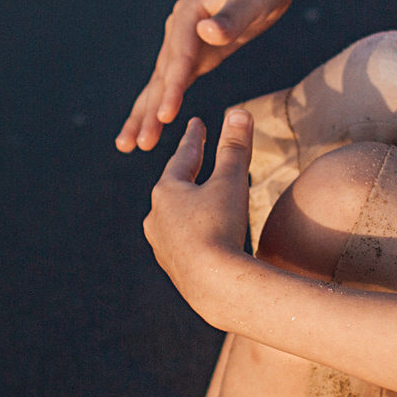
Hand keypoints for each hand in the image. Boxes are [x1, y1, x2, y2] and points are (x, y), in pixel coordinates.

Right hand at [116, 0, 303, 150]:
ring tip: (129, 144)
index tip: (165, 117)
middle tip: (135, 144)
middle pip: (161, 75)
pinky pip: (177, 81)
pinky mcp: (199, 52)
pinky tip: (152, 124)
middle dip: (148, 111)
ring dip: (146, 113)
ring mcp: (186, 40)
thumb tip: (207, 32)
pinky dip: (164, 103)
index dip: (172, 88)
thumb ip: (231, 18)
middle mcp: (180, 27)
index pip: (178, 58)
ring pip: (162, 83)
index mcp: (189, 13)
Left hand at [142, 110, 255, 310]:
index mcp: (166, 192)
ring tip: (193, 200)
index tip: (197, 123)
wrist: (214, 286)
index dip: (194, 139)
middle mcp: (156, 218)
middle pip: (174, 187)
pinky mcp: (173, 270)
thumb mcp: (230, 182)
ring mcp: (161, 246)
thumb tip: (240, 111)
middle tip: (192, 158)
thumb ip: (234, 147)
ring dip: (186, 206)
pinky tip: (197, 240)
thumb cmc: (221, 227)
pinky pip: (182, 244)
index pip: (183, 158)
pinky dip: (192, 234)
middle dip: (186, 172)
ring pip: (174, 218)